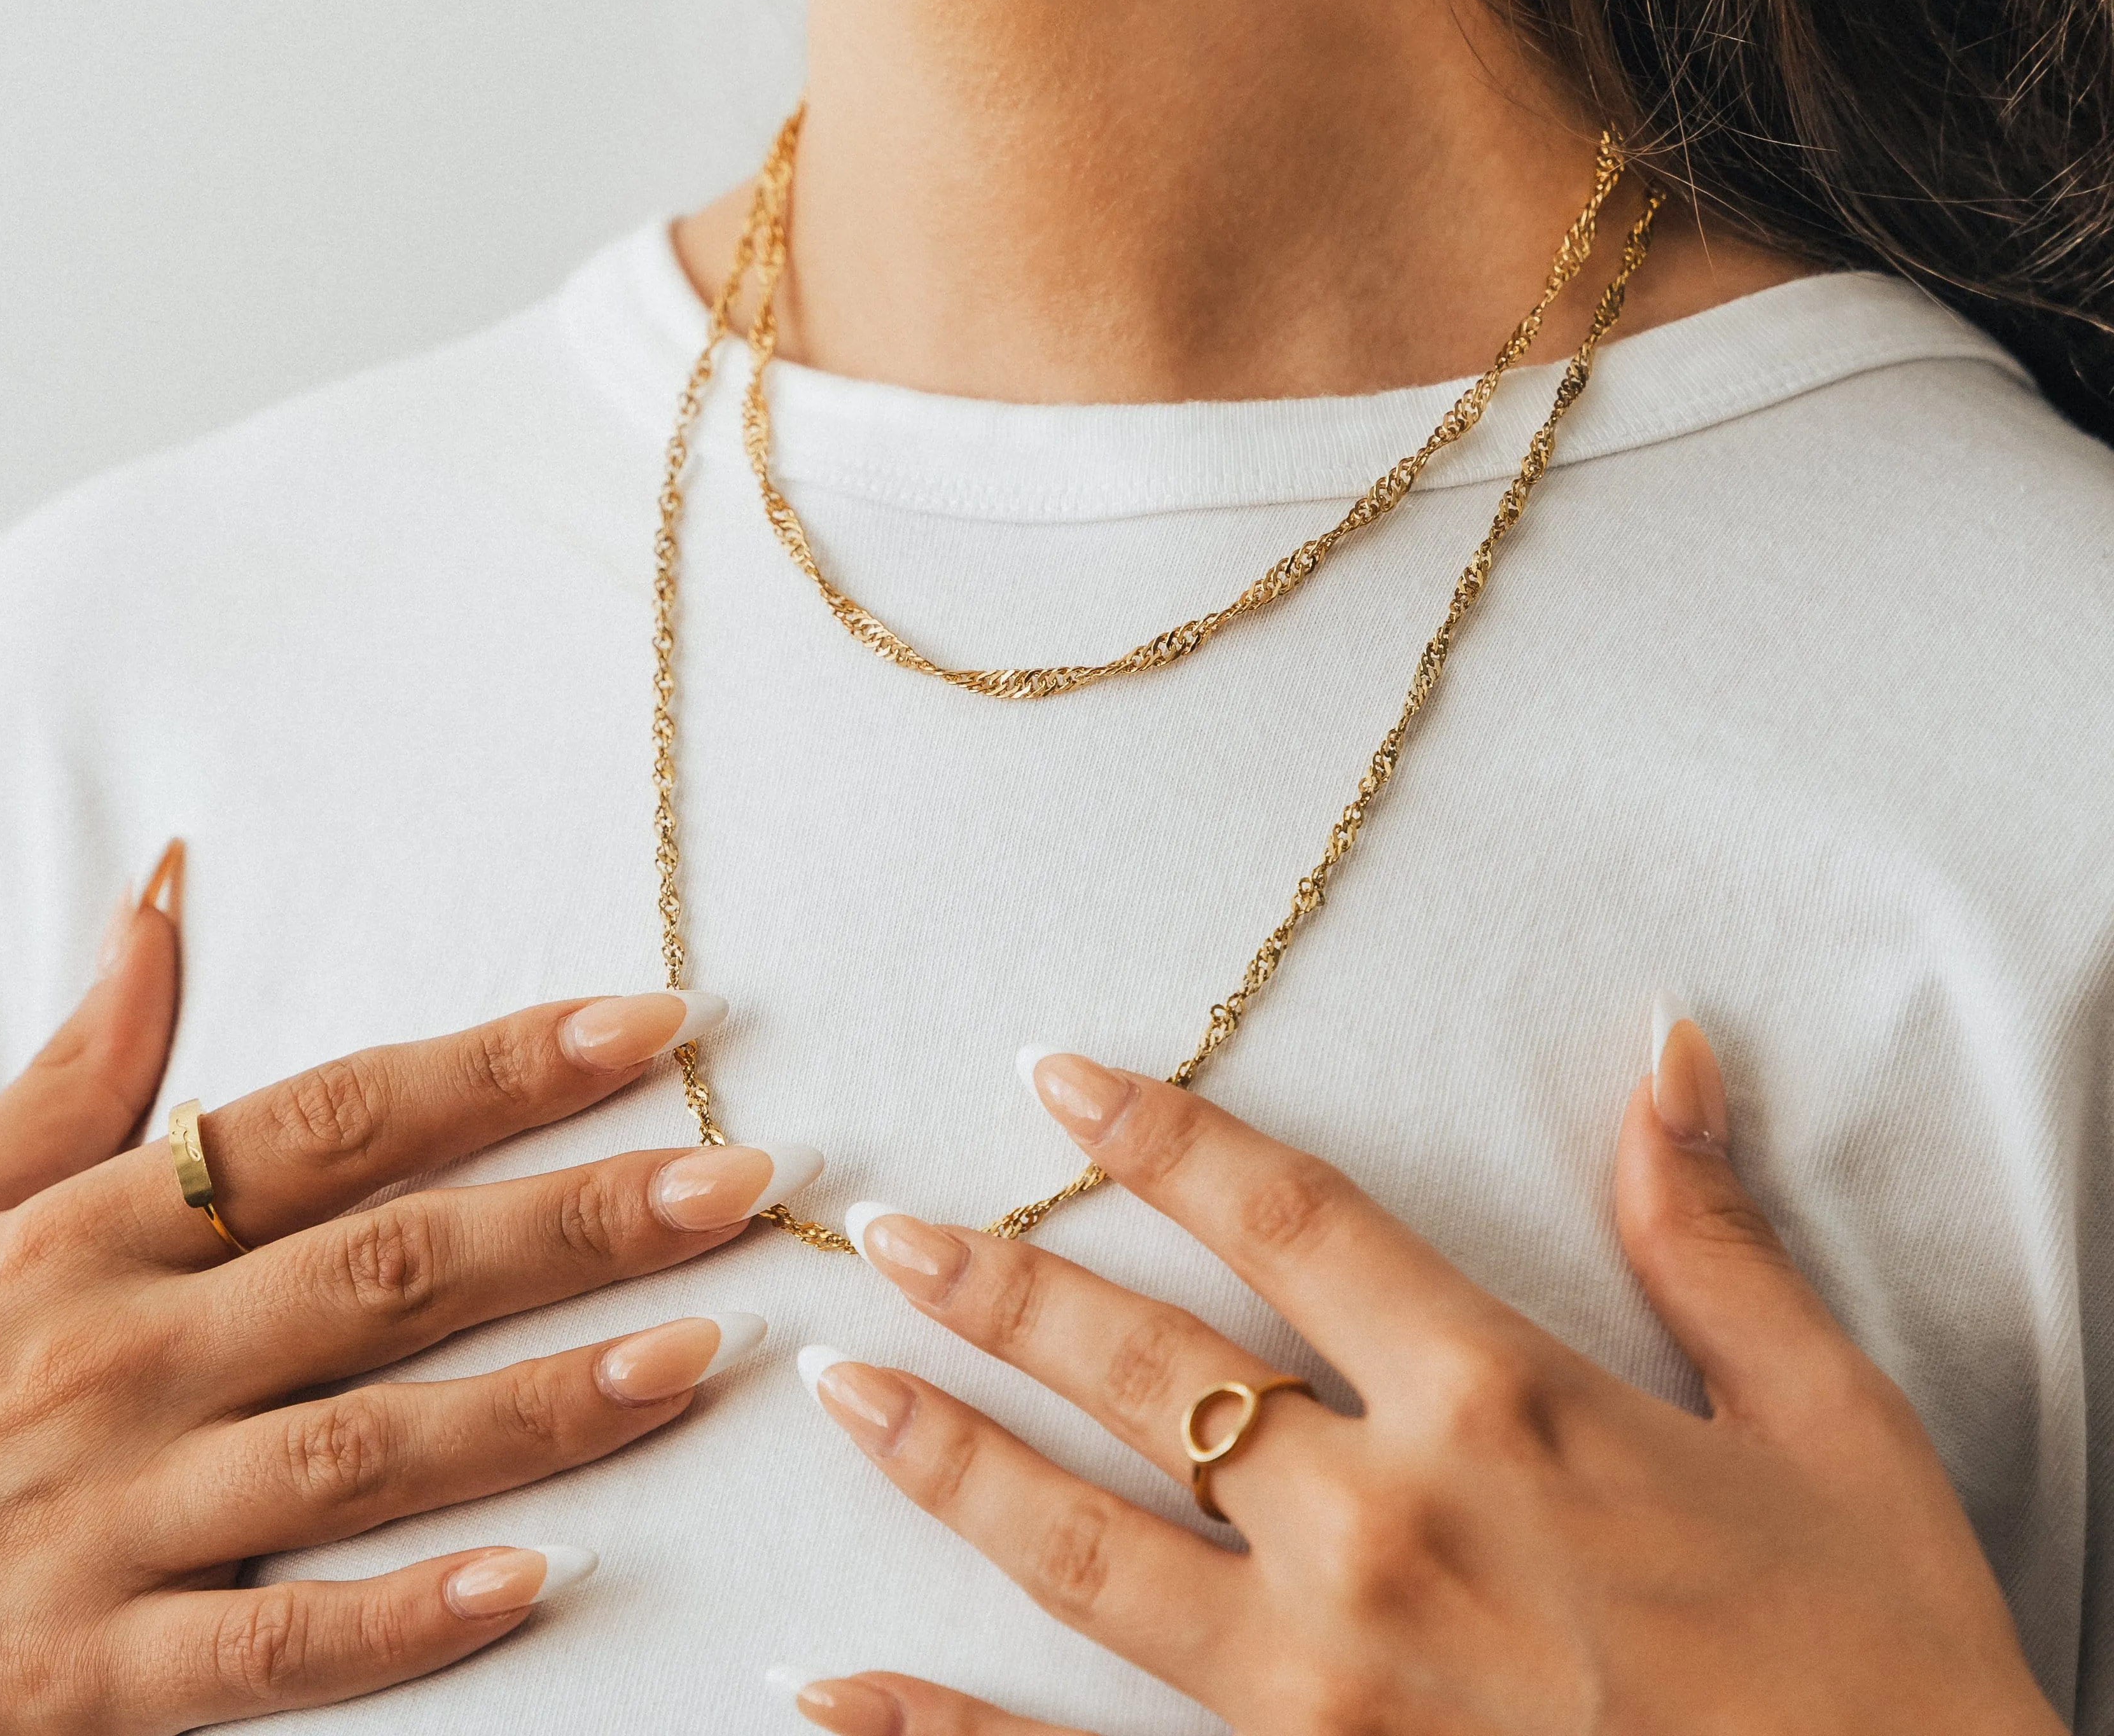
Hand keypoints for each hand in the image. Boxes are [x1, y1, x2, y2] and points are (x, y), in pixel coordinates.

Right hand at [0, 848, 803, 1733]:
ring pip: (370, 1445)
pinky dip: (410, 1612)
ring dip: (550, 1397)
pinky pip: (276, 1648)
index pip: (334, 1116)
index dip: (499, 1063)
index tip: (645, 1021)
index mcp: (80, 1234)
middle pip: (391, 1262)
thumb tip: (166, 887)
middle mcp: (114, 1360)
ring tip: (704, 1351)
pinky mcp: (84, 1686)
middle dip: (581, 1212)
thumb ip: (73, 1066)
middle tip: (742, 1176)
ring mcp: (104, 1528)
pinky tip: (541, 1579)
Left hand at [777, 1018, 2056, 1734]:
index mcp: (1503, 1402)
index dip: (1159, 1135)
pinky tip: (837, 1688)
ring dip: (951, 1458)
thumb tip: (1665, 1050)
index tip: (1056, 1081)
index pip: (1283, 1218)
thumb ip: (1712, 1235)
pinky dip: (947, 1735)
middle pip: (1147, 1371)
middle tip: (888, 1233)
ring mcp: (1336, 1690)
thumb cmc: (1881, 1662)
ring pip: (1091, 1549)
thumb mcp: (1828, 1425)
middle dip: (1003, 1289)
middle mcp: (1391, 1527)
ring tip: (843, 1387)